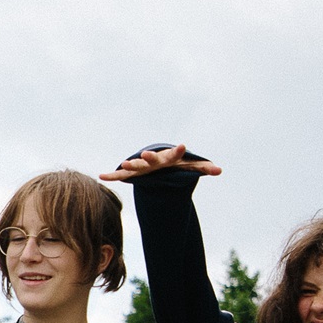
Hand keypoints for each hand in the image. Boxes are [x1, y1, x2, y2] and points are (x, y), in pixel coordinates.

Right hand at [100, 143, 223, 183]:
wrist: (159, 160)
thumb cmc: (177, 163)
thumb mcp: (191, 166)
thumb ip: (204, 167)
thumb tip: (220, 170)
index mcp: (169, 158)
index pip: (175, 154)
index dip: (178, 151)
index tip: (182, 145)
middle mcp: (154, 161)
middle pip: (151, 160)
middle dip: (148, 158)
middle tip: (144, 156)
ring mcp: (143, 167)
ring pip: (135, 168)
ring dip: (129, 167)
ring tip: (123, 165)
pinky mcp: (134, 174)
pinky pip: (121, 177)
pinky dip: (112, 177)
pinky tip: (102, 176)